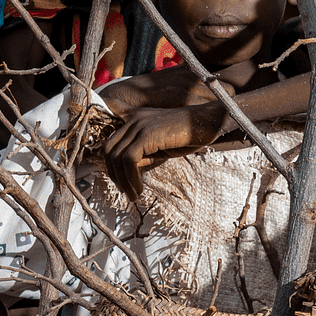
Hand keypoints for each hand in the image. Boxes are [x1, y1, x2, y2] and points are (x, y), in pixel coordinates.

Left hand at [101, 103, 225, 203]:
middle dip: (114, 175)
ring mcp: (138, 125)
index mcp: (134, 119)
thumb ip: (144, 153)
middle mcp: (132, 120)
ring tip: (133, 195)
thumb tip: (131, 170)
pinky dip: (131, 178)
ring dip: (123, 180)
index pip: (111, 142)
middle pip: (109, 150)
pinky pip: (129, 160)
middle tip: (125, 192)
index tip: (120, 181)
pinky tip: (140, 188)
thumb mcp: (161, 146)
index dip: (111, 164)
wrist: (206, 122)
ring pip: (117, 157)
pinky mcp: (146, 135)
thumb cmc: (188, 135)